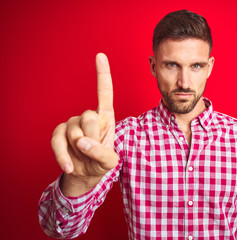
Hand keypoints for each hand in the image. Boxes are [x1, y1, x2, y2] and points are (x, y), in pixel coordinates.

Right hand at [51, 53, 117, 194]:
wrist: (85, 173)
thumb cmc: (101, 162)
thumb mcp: (109, 161)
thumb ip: (102, 152)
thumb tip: (82, 143)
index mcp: (105, 117)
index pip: (105, 93)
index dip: (102, 75)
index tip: (100, 55)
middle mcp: (89, 116)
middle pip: (89, 116)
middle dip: (92, 136)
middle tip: (93, 150)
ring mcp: (72, 125)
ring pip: (73, 131)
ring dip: (79, 149)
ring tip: (84, 157)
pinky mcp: (59, 134)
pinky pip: (58, 142)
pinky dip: (63, 156)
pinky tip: (69, 166)